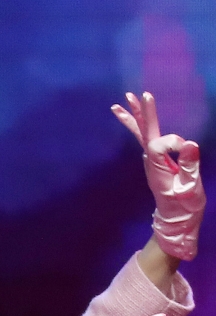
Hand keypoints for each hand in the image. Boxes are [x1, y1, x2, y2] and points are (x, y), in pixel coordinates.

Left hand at [111, 91, 204, 260]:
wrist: (177, 219)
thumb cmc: (185, 206)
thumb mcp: (190, 187)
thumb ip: (189, 166)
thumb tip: (189, 143)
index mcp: (159, 168)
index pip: (162, 144)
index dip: (174, 143)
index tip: (186, 148)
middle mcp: (151, 162)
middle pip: (144, 133)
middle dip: (140, 113)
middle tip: (133, 95)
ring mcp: (152, 161)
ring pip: (141, 133)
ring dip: (135, 115)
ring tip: (125, 99)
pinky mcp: (156, 160)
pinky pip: (146, 138)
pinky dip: (139, 125)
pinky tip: (133, 115)